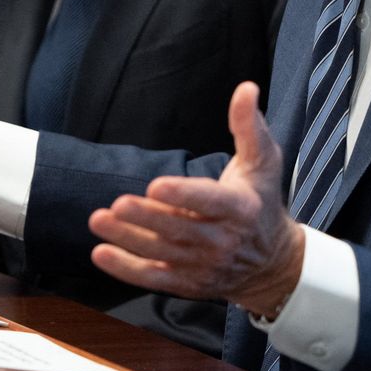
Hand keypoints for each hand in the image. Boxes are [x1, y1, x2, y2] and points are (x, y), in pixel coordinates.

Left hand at [89, 82, 305, 311]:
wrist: (272, 263)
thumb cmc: (261, 201)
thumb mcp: (263, 161)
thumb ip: (249, 126)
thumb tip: (246, 87)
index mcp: (240, 208)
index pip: (210, 201)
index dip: (183, 194)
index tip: (156, 185)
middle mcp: (223, 240)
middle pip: (179, 229)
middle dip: (146, 218)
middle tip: (117, 204)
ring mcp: (204, 265)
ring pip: (162, 252)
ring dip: (128, 239)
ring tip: (98, 220)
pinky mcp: (188, 283)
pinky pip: (154, 277)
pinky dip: (127, 269)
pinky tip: (101, 253)